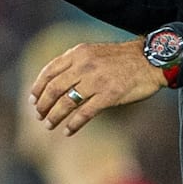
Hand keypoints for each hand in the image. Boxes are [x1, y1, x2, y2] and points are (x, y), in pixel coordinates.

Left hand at [29, 39, 165, 134]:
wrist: (150, 59)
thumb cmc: (122, 59)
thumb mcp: (94, 52)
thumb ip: (75, 64)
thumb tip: (56, 81)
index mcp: (78, 53)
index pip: (49, 70)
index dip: (38, 87)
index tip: (32, 99)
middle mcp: (84, 65)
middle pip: (54, 88)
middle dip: (43, 104)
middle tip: (39, 115)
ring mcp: (96, 80)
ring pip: (66, 102)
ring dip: (55, 116)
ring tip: (49, 125)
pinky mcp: (109, 95)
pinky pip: (84, 113)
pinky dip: (73, 124)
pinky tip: (68, 131)